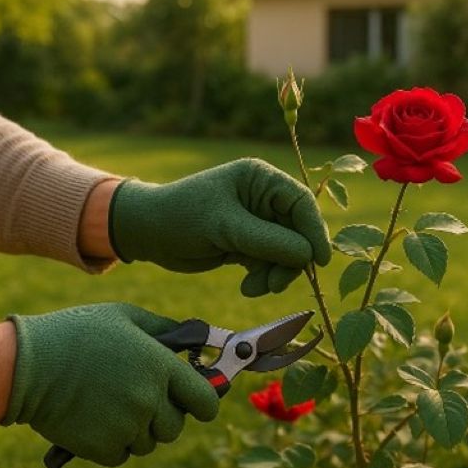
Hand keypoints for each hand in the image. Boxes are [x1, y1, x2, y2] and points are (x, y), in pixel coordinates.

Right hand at [2, 303, 218, 466]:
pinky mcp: (103, 448)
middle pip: (176, 426)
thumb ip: (164, 330)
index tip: (195, 401)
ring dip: (136, 429)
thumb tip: (194, 340)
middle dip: (163, 416)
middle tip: (138, 398)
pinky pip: (122, 454)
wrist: (27, 365)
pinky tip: (94, 419)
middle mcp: (149, 399)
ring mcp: (127, 426)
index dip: (203, 402)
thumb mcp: (125, 317)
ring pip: (149, 442)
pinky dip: (112, 443)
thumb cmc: (77, 334)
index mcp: (160, 366)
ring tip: (109, 404)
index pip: (206, 401)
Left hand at [109, 158, 331, 295]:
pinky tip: (247, 287)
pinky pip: (270, 264)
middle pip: (298, 232)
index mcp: (260, 178)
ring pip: (286, 253)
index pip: (302, 203)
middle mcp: (263, 197)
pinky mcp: (248, 243)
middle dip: (290, 260)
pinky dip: (264, 278)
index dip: (314, 232)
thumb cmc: (182, 217)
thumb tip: (309, 256)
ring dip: (276, 274)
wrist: (147, 234)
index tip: (319, 261)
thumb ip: (269, 241)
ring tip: (256, 288)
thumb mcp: (226, 227)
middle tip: (276, 285)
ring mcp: (257, 222)